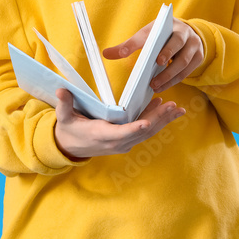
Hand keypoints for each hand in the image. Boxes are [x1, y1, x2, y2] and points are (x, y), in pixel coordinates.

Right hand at [53, 88, 185, 159]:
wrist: (70, 147)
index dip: (135, 128)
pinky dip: (157, 121)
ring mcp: (123, 143)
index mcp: (102, 135)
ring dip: (163, 120)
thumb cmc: (69, 130)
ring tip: (177, 108)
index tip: (148, 122)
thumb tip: (61, 90)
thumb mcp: (64, 117)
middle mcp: (116, 142)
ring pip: (147, 132)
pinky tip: (165, 109)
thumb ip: (64, 104)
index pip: (121, 133)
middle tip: (173, 107)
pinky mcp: (127, 140)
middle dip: (158, 119)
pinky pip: (145, 131)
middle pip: (141, 132)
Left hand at [101, 15, 203, 93]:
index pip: (160, 33)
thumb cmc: (162, 35)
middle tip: (152, 80)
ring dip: (169, 77)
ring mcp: (194, 45)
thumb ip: (128, 46)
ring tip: (155, 87)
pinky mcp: (199, 57)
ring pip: (184, 62)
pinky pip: (188, 71)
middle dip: (165, 63)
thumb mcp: (146, 36)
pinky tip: (163, 86)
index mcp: (168, 24)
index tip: (153, 59)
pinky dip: (175, 80)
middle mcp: (184, 32)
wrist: (186, 33)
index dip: (154, 44)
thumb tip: (106, 54)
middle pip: (176, 46)